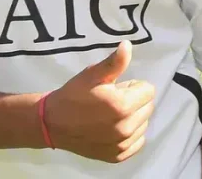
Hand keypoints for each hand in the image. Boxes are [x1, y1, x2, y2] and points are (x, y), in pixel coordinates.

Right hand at [45, 41, 155, 162]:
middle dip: (135, 101)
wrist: (52, 123)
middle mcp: (125, 128)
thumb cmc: (74, 95)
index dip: (133, 86)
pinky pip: (137, 142)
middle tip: (113, 100)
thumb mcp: (93, 75)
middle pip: (148, 107)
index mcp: (122, 106)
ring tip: (111, 114)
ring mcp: (121, 144)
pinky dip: (130, 135)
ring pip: (143, 124)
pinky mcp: (117, 156)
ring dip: (133, 118)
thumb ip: (115, 62)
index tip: (118, 88)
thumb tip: (127, 45)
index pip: (148, 90)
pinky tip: (113, 129)